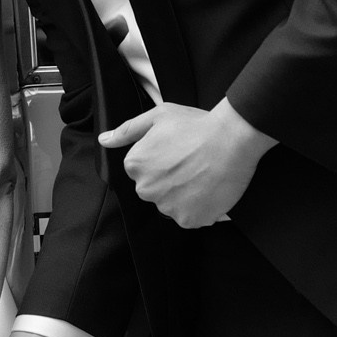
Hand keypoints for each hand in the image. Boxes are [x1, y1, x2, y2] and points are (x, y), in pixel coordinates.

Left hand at [97, 97, 275, 229]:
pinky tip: (209, 188)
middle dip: (169, 180)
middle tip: (191, 163)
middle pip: (154, 190)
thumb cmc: (197, 125)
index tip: (177, 152)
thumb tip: (104, 141)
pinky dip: (199, 207)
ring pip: (172, 205)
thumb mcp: (158, 116)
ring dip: (184, 195)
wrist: (232, 139)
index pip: (141, 170)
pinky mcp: (190, 219)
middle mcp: (146, 190)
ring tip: (202, 175)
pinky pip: (190, 217)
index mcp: (135, 165)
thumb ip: (128, 130)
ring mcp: (168, 207)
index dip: (161, 161)